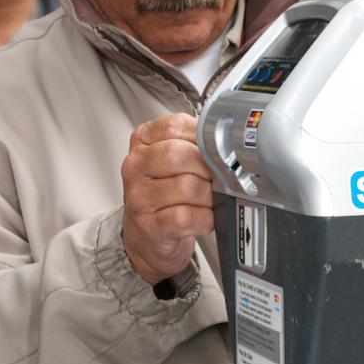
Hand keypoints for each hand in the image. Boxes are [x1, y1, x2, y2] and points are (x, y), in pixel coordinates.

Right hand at [121, 113, 213, 284]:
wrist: (147, 237)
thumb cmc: (165, 195)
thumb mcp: (172, 161)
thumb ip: (195, 145)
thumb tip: (228, 144)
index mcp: (143, 141)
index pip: (176, 126)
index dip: (203, 141)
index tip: (212, 154)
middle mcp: (136, 165)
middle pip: (181, 155)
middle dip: (208, 170)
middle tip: (215, 181)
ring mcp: (139, 196)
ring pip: (187, 186)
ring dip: (209, 196)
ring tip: (209, 201)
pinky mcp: (149, 225)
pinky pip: (186, 217)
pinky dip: (204, 219)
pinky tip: (204, 218)